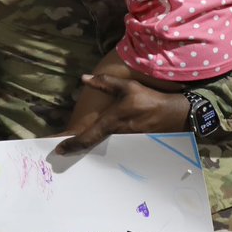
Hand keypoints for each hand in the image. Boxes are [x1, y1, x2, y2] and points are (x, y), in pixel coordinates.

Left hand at [54, 74, 188, 153]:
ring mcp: (123, 143)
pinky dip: (102, 151)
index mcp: (111, 122)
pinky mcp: (131, 146)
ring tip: (74, 152)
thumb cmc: (147, 99)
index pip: (87, 137)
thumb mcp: (126, 86)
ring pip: (102, 149)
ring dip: (88, 151)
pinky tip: (94, 152)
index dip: (72, 144)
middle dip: (77, 149)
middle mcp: (115, 136)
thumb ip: (104, 83)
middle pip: (92, 146)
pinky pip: (113, 150)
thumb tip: (84, 78)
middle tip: (62, 153)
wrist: (172, 114)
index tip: (59, 150)